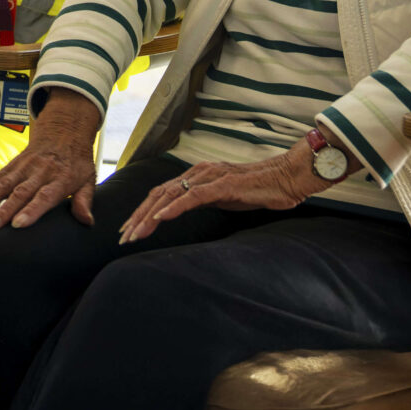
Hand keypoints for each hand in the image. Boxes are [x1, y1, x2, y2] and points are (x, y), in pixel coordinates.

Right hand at [0, 89, 99, 230]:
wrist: (63, 131)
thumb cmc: (76, 161)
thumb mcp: (88, 178)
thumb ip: (84, 200)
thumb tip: (87, 222)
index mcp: (59, 178)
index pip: (44, 196)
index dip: (31, 210)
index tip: (18, 225)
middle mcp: (39, 172)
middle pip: (19, 193)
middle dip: (3, 211)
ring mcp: (23, 168)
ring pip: (1, 185)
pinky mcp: (11, 166)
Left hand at [118, 134, 357, 243]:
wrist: (287, 178)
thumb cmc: (259, 189)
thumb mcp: (225, 197)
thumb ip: (205, 200)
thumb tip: (185, 210)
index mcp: (198, 175)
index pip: (162, 193)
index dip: (142, 211)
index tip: (128, 230)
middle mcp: (199, 172)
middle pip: (159, 193)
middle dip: (138, 216)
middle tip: (123, 237)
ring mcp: (210, 176)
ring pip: (171, 195)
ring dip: (150, 215)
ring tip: (135, 233)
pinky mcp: (223, 185)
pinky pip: (193, 196)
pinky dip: (174, 208)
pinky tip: (161, 219)